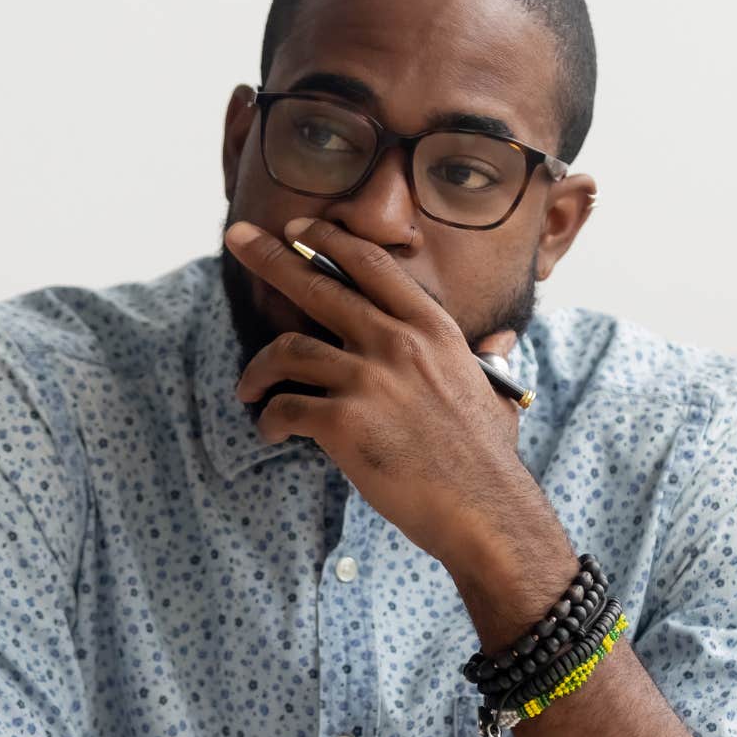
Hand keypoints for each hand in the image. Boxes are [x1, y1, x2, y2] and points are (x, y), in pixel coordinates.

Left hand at [223, 216, 556, 579]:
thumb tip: (498, 343)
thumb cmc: (487, 458)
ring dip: (257, 369)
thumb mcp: (491, 389)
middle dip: (269, 257)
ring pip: (287, 350)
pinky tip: (269, 433)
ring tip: (248, 389)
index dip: (329, 240)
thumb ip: (483, 359)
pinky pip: (284, 409)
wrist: (484, 509)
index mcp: (431, 328)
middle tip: (237, 239)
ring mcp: (367, 380)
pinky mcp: (343, 423)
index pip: (371, 264)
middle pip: (316, 286)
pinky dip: (268, 420)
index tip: (298, 228)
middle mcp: (396, 343)